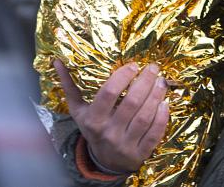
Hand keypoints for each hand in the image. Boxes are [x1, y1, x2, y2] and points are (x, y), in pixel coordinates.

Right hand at [54, 59, 168, 173]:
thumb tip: (57, 62)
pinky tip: (165, 103)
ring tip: (161, 82)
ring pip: (145, 117)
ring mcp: (125, 144)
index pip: (108, 94)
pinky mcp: (141, 152)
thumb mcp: (79, 111)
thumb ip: (70, 87)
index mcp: (93, 120)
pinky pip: (155, 133)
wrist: (104, 161)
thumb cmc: (93, 128)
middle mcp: (109, 132)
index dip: (122, 77)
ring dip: (156, 96)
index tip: (134, 65)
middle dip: (145, 82)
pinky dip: (162, 117)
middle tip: (153, 68)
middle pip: (131, 103)